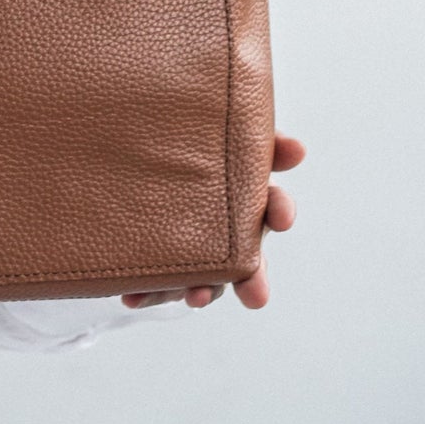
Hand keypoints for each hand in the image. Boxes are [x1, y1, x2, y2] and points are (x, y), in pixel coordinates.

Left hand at [121, 129, 305, 310]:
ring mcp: (195, 245)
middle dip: (253, 276)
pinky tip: (131, 297)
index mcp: (244, 190)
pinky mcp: (161, 258)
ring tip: (194, 298)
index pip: (273, 200)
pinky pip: (160, 280)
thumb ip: (247, 132)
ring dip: (204, 290)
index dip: (280, 209)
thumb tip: (298, 149)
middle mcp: (226, 225)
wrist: (126, 143)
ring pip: (207, 277)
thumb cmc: (182, 133)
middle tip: (255, 297)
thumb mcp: (211, 125)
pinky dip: (149, 291)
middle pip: (248, 256)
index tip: (281, 219)